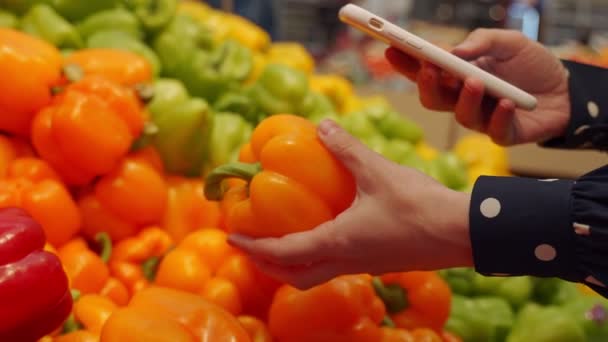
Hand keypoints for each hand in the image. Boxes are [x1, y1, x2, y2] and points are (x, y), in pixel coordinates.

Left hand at [228, 120, 472, 289]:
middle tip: (247, 246)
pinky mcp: (376, 263)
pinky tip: (320, 235)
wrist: (462, 233)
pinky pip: (333, 267)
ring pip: (314, 275)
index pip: (283, 253)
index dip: (254, 246)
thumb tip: (321, 126)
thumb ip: (346, 149)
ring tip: (275, 244)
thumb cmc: (419, 206)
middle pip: (294, 276)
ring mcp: (362, 266)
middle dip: (266, 264)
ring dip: (288, 265)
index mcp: (338, 243)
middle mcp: (346, 261)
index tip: (231, 237)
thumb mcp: (377, 171)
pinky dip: (313, 258)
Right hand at [386, 29, 569, 145]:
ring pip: (461, 116)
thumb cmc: (532, 64)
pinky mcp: (503, 134)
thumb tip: (454, 53)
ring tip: (475, 81)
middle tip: (429, 68)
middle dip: (427, 85)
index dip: (406, 63)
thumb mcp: (510, 42)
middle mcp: (464, 99)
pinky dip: (499, 116)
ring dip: (465, 99)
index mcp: (458, 75)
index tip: (391, 50)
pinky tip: (506, 103)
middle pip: (433, 99)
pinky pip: (494, 130)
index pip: (425, 71)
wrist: (568, 90)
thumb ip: (482, 41)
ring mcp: (482, 118)